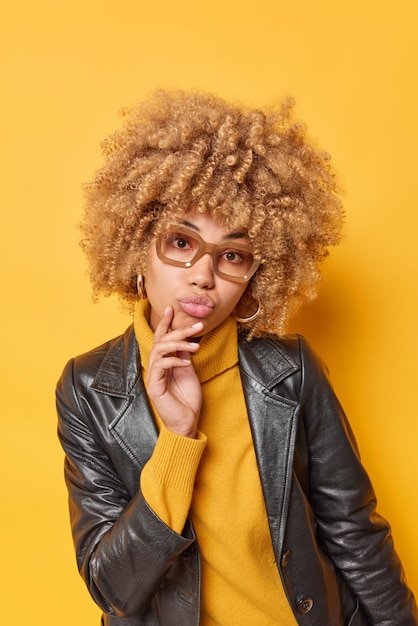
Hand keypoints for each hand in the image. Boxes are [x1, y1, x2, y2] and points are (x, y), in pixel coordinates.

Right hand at [146, 306, 202, 437]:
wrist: (186, 422)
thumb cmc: (187, 399)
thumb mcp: (189, 371)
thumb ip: (184, 355)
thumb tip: (185, 339)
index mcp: (163, 362)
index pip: (162, 338)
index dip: (166, 323)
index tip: (172, 309)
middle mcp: (156, 367)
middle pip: (161, 341)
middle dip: (178, 330)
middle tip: (197, 325)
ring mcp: (154, 376)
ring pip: (160, 350)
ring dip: (178, 344)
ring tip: (195, 345)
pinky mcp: (154, 387)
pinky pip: (160, 366)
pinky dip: (174, 361)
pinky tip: (186, 362)